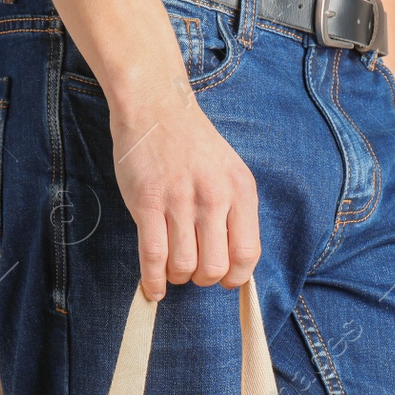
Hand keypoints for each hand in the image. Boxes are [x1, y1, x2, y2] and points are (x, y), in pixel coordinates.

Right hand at [109, 81, 260, 301]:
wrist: (156, 107)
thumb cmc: (192, 145)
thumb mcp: (228, 172)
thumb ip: (235, 212)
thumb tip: (233, 263)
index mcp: (240, 191)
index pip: (247, 254)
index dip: (235, 277)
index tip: (224, 279)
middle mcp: (214, 197)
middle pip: (215, 267)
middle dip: (203, 279)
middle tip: (194, 271)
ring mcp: (180, 200)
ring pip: (184, 265)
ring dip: (178, 277)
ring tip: (172, 269)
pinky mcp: (147, 202)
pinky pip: (153, 256)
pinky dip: (153, 280)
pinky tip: (153, 287)